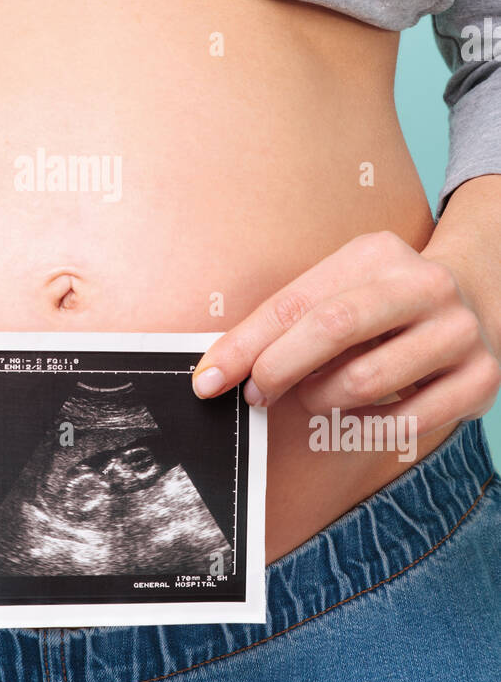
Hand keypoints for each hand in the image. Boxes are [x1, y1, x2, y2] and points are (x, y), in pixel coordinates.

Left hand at [192, 231, 500, 439]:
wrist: (478, 303)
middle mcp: (424, 286)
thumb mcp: (340, 290)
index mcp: (377, 254)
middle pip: (333, 329)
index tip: (209, 378)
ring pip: (365, 382)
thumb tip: (222, 366)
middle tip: (256, 395)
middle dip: (279, 369)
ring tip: (315, 395)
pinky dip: (365, 427)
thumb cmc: (384, 306)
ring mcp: (458, 332)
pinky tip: (357, 414)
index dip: (245, 344)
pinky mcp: (480, 379)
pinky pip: (404, 423)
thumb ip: (289, 320)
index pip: (296, 301)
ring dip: (322, 400)